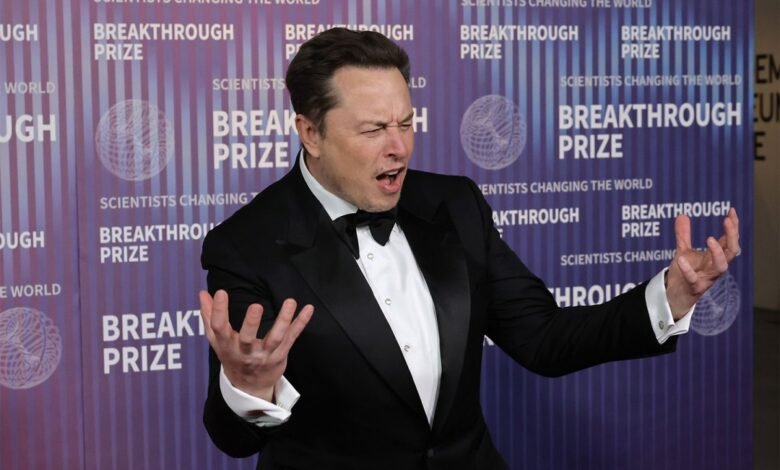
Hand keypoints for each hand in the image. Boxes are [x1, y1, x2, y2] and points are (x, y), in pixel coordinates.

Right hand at [199, 289, 313, 401]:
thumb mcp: (217, 340)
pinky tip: (308, 309)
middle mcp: (245, 352)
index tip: (221, 292)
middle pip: (247, 339)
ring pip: (276, 338)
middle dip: (251, 323)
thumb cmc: (232, 356)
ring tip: (290, 301)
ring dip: (284, 320)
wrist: (249, 386)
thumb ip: (210, 316)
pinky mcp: (280, 355)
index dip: (219, 311)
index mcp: (226, 345)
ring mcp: (265, 355)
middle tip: (255, 306)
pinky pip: (292, 338)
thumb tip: (203, 293)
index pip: (219, 328)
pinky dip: (301, 323)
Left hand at [665, 208, 740, 318]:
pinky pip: (694, 279)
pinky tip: (681, 259)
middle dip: (732, 236)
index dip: (732, 227)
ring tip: (710, 239)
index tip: (731, 211)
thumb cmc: (683, 273)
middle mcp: (714, 267)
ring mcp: (706, 278)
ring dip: (718, 253)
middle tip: (728, 221)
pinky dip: (688, 270)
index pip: (728, 240)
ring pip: (721, 267)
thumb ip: (683, 235)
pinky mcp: (694, 287)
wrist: (673, 295)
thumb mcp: (683, 251)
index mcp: (714, 257)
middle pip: (731, 251)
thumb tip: (682, 215)